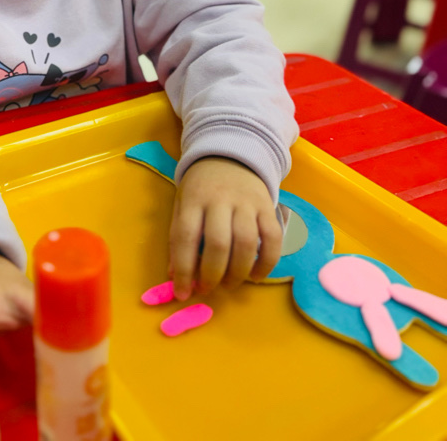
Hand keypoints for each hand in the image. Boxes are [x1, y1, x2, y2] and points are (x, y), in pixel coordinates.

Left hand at [168, 157, 282, 299]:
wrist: (229, 155)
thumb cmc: (201, 188)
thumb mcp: (182, 205)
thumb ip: (178, 238)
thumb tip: (176, 277)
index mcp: (193, 199)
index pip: (186, 237)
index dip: (184, 269)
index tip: (182, 293)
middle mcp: (220, 200)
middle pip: (218, 243)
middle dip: (212, 275)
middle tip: (208, 289)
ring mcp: (246, 202)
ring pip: (247, 243)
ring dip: (238, 272)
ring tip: (230, 284)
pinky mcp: (267, 206)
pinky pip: (273, 238)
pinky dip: (266, 263)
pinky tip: (255, 276)